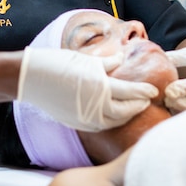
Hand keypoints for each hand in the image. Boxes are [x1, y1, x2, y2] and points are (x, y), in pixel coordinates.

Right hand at [17, 48, 157, 131]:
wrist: (30, 78)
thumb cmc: (58, 63)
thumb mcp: (86, 59)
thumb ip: (108, 62)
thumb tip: (121, 59)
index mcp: (100, 86)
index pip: (130, 92)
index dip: (144, 92)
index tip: (154, 90)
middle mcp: (95, 105)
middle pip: (125, 111)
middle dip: (138, 106)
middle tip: (147, 100)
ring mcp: (85, 117)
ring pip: (113, 122)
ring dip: (126, 116)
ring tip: (134, 108)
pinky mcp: (76, 123)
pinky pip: (100, 126)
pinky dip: (111, 121)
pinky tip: (115, 116)